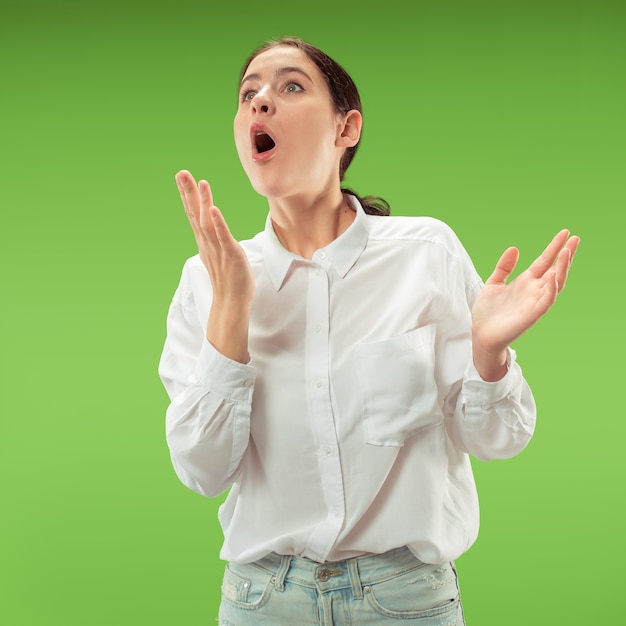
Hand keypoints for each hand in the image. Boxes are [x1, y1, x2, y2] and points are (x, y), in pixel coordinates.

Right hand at [176, 170, 254, 361]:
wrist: (231, 302)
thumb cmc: (228, 278)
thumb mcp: (219, 253)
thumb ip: (214, 239)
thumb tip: (212, 229)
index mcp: (205, 241)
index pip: (194, 213)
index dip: (188, 194)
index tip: (183, 176)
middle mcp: (207, 242)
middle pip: (195, 213)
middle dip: (188, 192)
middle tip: (181, 172)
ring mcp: (217, 248)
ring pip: (207, 222)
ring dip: (203, 202)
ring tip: (200, 183)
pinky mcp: (230, 255)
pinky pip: (223, 237)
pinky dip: (218, 223)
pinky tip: (213, 209)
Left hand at [471, 229, 579, 379]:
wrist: (480, 334)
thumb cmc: (487, 312)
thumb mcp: (493, 283)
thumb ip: (504, 267)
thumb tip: (515, 248)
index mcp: (525, 282)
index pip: (544, 261)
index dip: (554, 247)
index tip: (565, 232)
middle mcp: (533, 290)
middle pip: (555, 270)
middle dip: (566, 255)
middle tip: (576, 238)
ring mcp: (534, 302)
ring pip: (555, 283)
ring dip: (563, 268)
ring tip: (567, 251)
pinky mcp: (532, 315)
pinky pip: (547, 301)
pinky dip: (552, 288)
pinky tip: (554, 275)